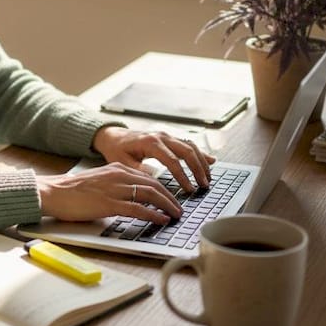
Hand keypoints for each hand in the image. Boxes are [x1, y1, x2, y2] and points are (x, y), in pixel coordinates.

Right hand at [36, 163, 181, 223]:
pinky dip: (153, 214)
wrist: (52, 192)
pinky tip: (161, 220)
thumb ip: (115, 186)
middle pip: (154, 184)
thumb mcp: (99, 182)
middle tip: (179, 209)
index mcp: (116, 168)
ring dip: (166, 205)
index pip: (147, 177)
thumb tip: (130, 199)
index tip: (172, 198)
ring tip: (175, 215)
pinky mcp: (108, 204)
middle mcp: (118, 175)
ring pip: (150, 194)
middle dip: (170, 197)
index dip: (163, 189)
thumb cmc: (72, 191)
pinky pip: (137, 209)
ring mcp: (114, 189)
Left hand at [90, 126, 214, 192]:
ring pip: (190, 146)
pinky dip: (200, 153)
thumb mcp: (122, 163)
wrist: (114, 137)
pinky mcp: (169, 138)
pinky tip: (211, 161)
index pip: (172, 161)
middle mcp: (161, 136)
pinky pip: (188, 144)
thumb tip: (154, 181)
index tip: (189, 190)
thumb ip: (138, 171)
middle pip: (187, 151)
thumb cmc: (117, 150)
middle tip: (204, 185)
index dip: (183, 176)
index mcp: (150, 142)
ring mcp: (167, 136)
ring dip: (202, 162)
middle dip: (198, 169)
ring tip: (208, 178)